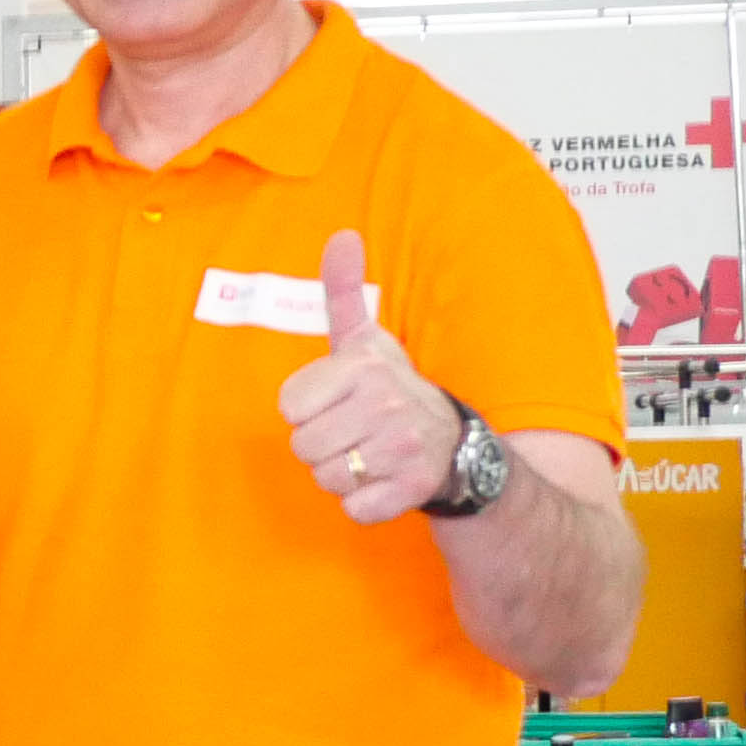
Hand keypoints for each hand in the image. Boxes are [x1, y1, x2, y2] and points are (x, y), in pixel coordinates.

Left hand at [277, 229, 461, 521]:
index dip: (308, 409)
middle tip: (356, 433)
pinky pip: (354, 509)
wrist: (455, 445)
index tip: (339, 402)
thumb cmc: (393, 389)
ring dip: (342, 474)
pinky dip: (364, 503)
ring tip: (370, 454)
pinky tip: (385, 480)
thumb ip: (345, 292)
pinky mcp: (411, 490)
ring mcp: (403, 448)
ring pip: (326, 478)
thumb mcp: (367, 341)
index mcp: (365, 367)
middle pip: (303, 447)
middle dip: (323, 446)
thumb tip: (342, 235)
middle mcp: (387, 404)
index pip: (290, 406)